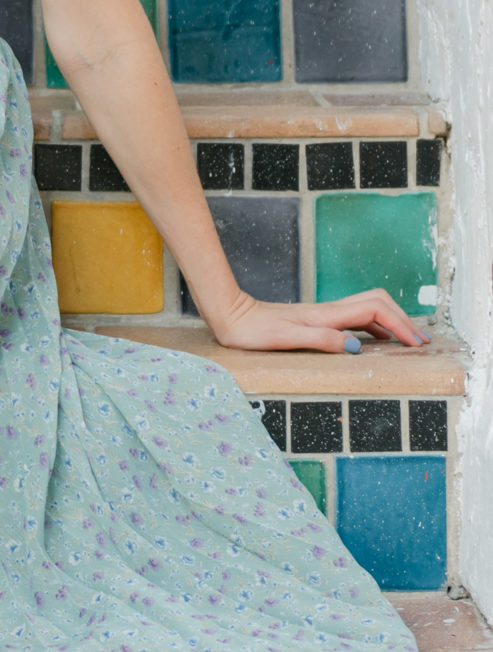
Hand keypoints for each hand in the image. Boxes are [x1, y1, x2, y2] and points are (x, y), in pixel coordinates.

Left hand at [201, 284, 427, 354]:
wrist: (230, 315)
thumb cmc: (253, 331)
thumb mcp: (286, 339)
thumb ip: (321, 340)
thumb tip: (355, 348)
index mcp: (326, 316)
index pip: (375, 311)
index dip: (400, 325)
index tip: (417, 343)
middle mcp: (328, 311)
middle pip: (378, 303)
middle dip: (403, 319)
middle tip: (422, 342)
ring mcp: (323, 313)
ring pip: (369, 308)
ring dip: (392, 321)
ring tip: (409, 341)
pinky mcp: (316, 319)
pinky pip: (355, 317)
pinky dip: (375, 325)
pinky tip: (377, 340)